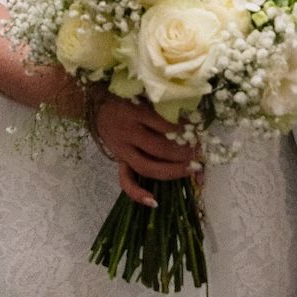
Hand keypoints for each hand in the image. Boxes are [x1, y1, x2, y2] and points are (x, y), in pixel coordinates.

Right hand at [89, 89, 200, 203]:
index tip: (199, 134)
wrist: (96, 105)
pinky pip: (126, 181)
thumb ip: (163, 105)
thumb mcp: (144, 94)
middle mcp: (128, 134)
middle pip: (159, 149)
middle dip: (183, 154)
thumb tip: (191, 118)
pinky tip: (154, 202)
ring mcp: (122, 151)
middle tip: (199, 153)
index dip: (185, 132)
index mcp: (136, 113)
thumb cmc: (125, 97)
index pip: (165, 126)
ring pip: (147, 167)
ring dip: (172, 171)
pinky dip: (138, 193)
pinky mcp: (119, 161)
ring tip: (192, 170)